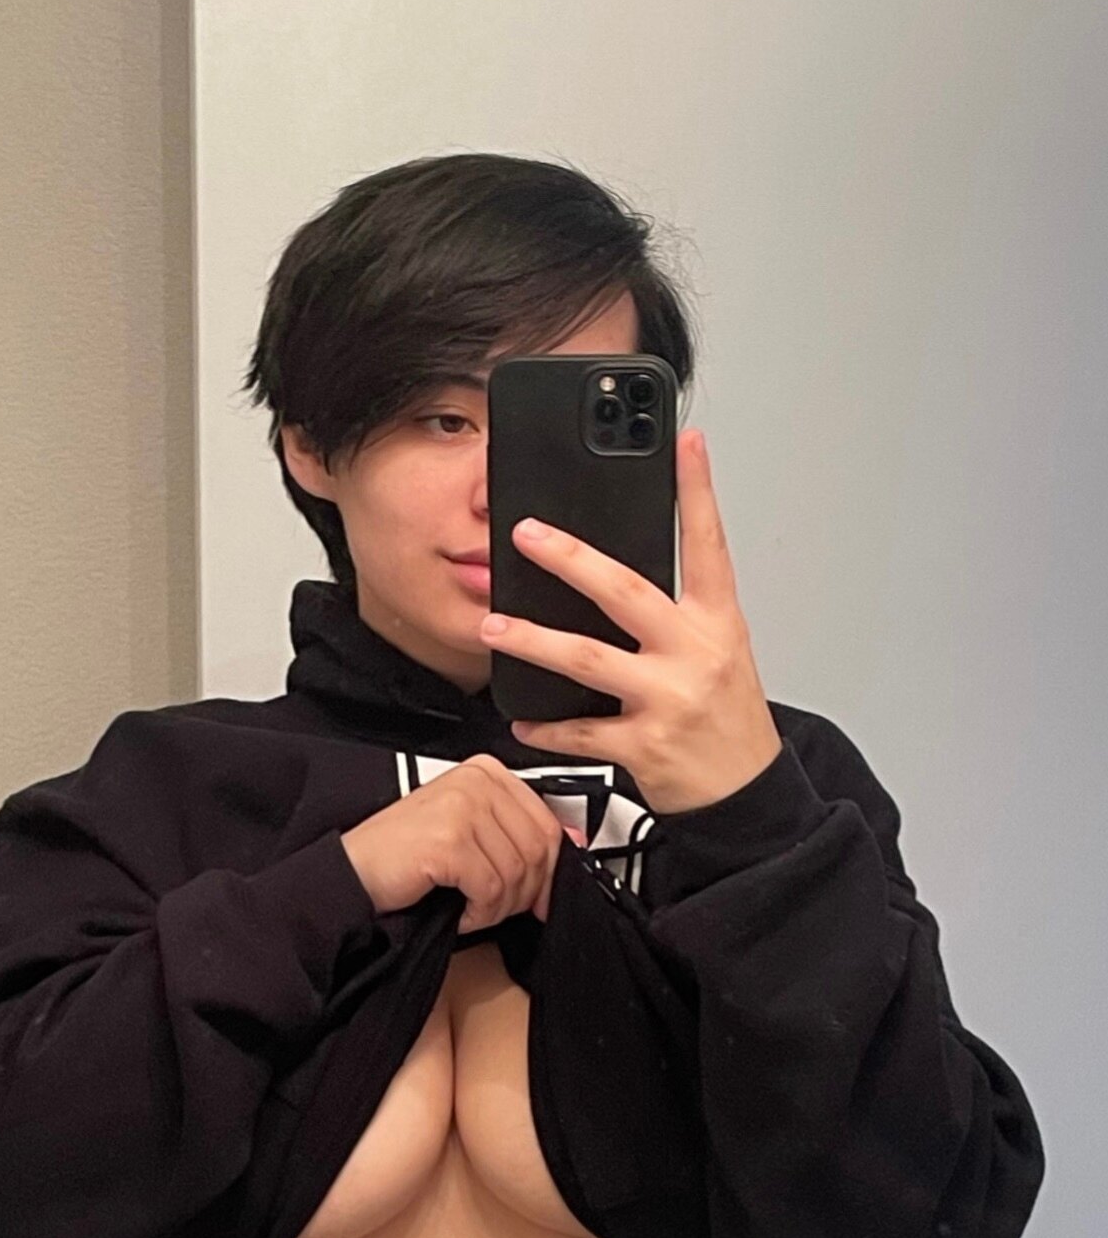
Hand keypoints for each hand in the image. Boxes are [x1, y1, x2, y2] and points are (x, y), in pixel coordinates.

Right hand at [341, 754, 587, 932]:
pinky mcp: (448, 839)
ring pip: (516, 873)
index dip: (549, 871)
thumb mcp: (474, 837)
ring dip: (497, 908)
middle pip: (538, 850)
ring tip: (470, 909)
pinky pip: (490, 888)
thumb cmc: (407, 858)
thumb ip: (521, 835)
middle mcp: (476, 781)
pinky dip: (477, 914)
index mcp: (486, 773)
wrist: (352, 875)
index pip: (547, 824)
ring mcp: (461, 807)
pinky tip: (457, 911)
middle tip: (496, 908)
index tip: (538, 897)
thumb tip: (578, 844)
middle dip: (523, 894)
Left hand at [482, 429, 781, 815]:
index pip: (709, 544)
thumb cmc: (728, 720)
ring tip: (493, 626)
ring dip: (533, 640)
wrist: (745, 794)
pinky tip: (520, 719)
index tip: (685, 443)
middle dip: (572, 559)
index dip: (699, 491)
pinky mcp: (645, 745)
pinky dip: (546, 726)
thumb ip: (677, 614)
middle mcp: (694, 654)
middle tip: (527, 535)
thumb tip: (611, 577)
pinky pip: (581, 731)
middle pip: (626, 592)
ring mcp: (668, 699)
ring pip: (588, 659)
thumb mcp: (720, 652)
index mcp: (717, 622)